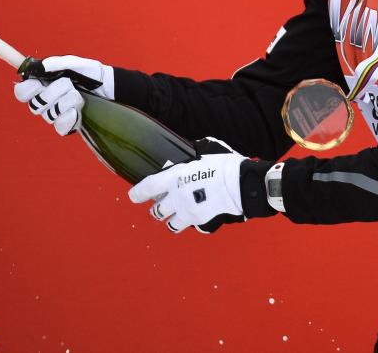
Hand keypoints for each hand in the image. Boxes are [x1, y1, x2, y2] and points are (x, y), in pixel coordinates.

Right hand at [13, 55, 113, 135]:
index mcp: (41, 84)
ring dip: (64, 102)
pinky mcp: (67, 124)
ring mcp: (55, 114)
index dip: (27, 90)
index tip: (38, 82)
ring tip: (77, 94)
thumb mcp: (73, 63)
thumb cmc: (87, 72)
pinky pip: (60, 126)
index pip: (21, 93)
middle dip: (52, 93)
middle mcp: (45, 101)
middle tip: (68, 83)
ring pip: (48, 116)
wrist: (107, 85)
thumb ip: (56, 63)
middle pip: (34, 106)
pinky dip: (68, 117)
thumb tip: (41, 67)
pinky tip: (76, 110)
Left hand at [128, 138, 245, 233]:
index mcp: (175, 177)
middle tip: (161, 205)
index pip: (148, 187)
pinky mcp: (203, 224)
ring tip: (178, 214)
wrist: (244, 185)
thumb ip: (193, 156)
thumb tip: (193, 151)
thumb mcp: (205, 152)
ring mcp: (190, 213)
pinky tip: (201, 214)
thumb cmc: (226, 165)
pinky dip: (195, 223)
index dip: (138, 193)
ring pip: (172, 224)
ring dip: (172, 219)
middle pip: (157, 211)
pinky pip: (194, 227)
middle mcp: (178, 197)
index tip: (133, 196)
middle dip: (157, 208)